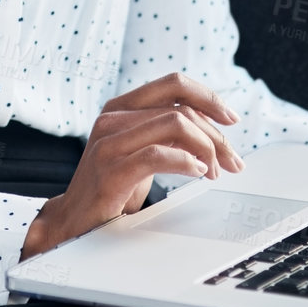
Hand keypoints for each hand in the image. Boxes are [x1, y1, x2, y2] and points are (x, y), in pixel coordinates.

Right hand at [20, 72, 243, 259]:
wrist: (75, 222)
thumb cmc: (113, 187)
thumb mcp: (141, 150)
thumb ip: (166, 132)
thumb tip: (210, 126)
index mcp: (121, 107)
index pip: (173, 84)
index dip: (208, 97)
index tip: (231, 119)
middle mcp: (113, 118)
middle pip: (181, 109)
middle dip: (216, 135)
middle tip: (232, 161)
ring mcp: (109, 143)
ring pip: (175, 124)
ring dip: (206, 149)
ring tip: (215, 172)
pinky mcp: (110, 170)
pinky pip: (157, 155)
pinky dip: (186, 162)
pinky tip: (198, 173)